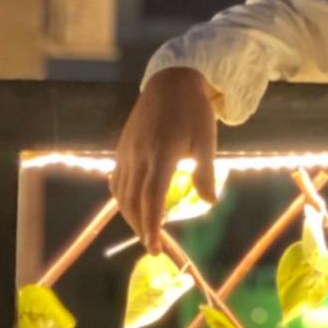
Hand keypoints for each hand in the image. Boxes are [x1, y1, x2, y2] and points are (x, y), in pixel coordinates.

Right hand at [110, 67, 218, 252]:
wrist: (171, 79)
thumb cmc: (195, 110)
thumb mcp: (207, 140)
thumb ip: (206, 173)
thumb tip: (210, 202)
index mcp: (163, 153)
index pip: (152, 198)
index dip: (152, 225)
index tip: (155, 247)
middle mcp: (140, 154)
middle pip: (133, 201)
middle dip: (141, 228)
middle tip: (153, 247)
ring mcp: (127, 150)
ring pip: (121, 192)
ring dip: (130, 215)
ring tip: (144, 230)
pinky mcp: (122, 146)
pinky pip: (117, 179)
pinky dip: (122, 197)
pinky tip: (131, 205)